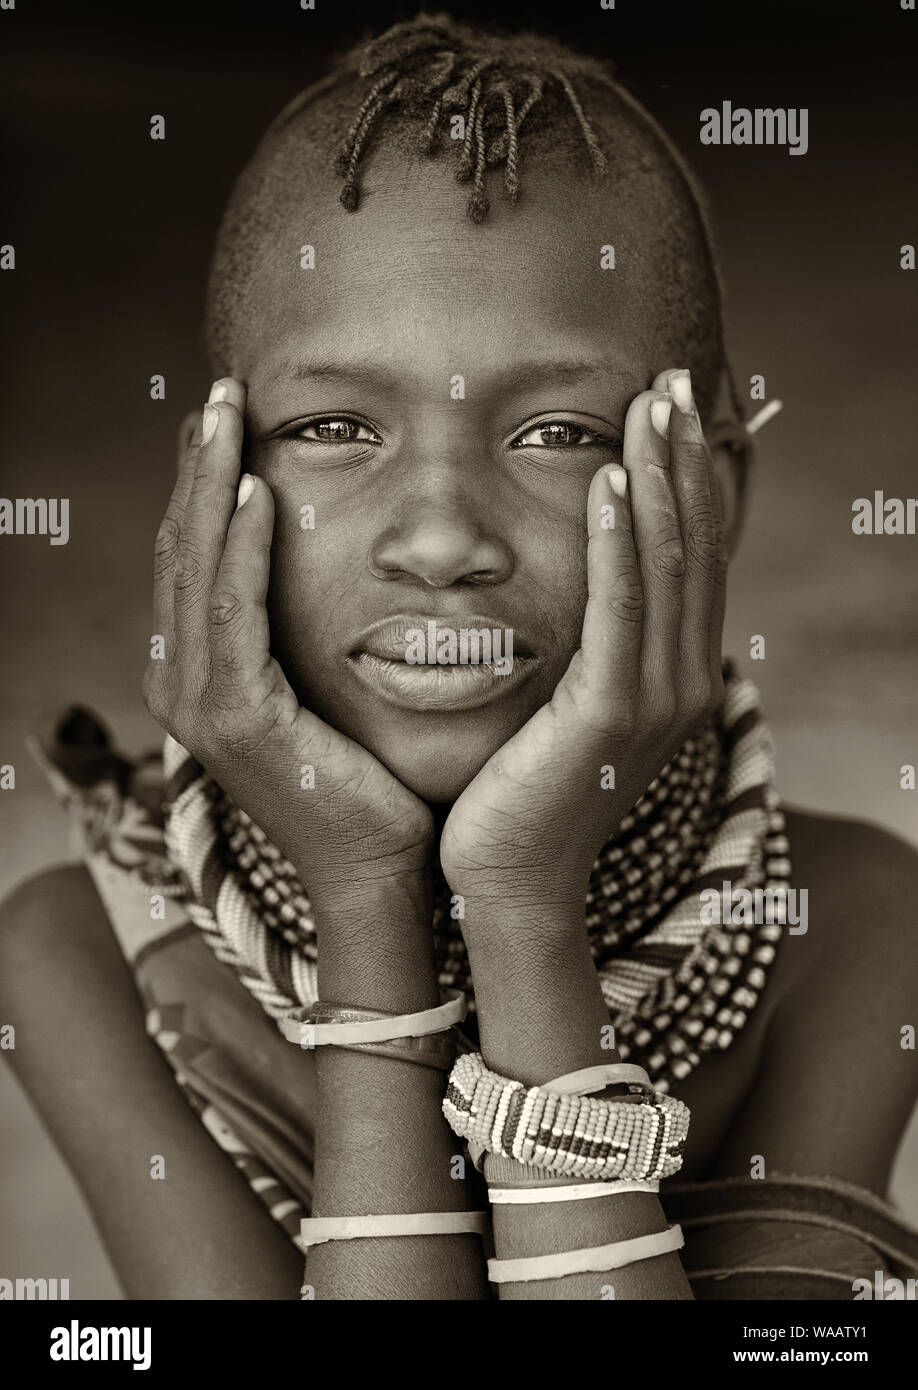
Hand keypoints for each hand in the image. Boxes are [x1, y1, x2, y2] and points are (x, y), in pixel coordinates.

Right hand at [143, 379, 434, 921]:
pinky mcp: (236, 721)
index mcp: (203, 674)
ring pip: (197, 569)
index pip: (196, 559)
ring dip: (210, 485)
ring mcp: (200, 706)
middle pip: (183, 550)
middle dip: (198, 466)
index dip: (204, 484)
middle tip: (219, 394)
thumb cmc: (365, 779)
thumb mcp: (323, 686)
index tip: (228, 418)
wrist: (380, 869)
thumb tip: (323, 556)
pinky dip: (241, 548)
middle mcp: (184, 684)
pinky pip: (235, 615)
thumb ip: (302, 628)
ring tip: (226, 415)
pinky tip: (257, 490)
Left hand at [439, 367, 727, 920]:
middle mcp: (680, 682)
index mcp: (671, 675)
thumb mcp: (563, 705)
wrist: (506, 881)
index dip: (687, 481)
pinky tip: (609, 481)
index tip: (668, 413)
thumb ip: (584, 646)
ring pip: (667, 567)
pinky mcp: (611, 716)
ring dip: (659, 479)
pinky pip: (620, 610)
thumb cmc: (519, 792)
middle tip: (671, 385)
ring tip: (647, 407)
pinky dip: (620, 541)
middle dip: (682, 460)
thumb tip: (572, 587)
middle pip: (693, 548)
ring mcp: (654, 700)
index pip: (690, 559)